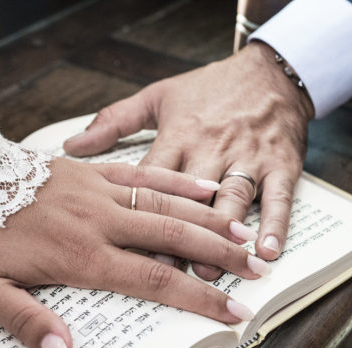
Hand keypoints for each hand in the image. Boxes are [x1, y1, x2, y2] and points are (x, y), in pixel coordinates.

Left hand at [0, 158, 265, 347]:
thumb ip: (25, 321)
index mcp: (79, 254)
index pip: (153, 279)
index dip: (197, 299)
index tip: (232, 312)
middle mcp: (98, 221)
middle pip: (172, 239)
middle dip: (219, 255)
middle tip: (258, 268)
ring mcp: (97, 191)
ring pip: (164, 204)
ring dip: (207, 219)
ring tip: (244, 232)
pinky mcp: (91, 171)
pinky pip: (140, 172)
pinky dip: (174, 182)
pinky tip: (201, 188)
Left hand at [64, 42, 314, 279]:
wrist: (269, 72)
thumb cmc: (209, 87)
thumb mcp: (157, 96)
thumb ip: (114, 122)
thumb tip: (70, 145)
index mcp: (177, 136)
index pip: (153, 182)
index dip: (140, 215)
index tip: (125, 249)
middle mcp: (210, 149)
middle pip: (192, 199)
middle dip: (179, 237)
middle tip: (167, 272)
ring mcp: (247, 157)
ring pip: (234, 200)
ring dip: (223, 235)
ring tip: (212, 269)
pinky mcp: (281, 163)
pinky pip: (280, 197)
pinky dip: (276, 224)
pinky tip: (270, 251)